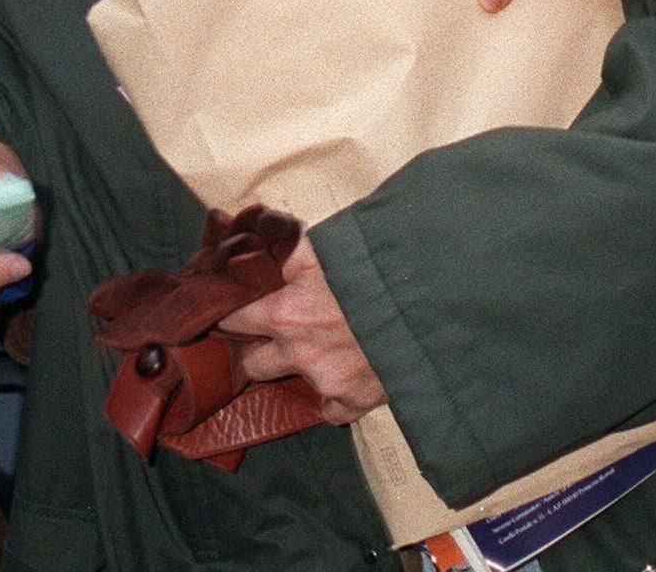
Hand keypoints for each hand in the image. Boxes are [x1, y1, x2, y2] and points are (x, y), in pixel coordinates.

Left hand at [219, 236, 385, 424]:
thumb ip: (284, 252)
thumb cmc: (369, 265)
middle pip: (253, 365)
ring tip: (320, 347)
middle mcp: (299, 354)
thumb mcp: (319, 246)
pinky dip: (334, 394)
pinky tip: (344, 371)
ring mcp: (327, 382)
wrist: (423, 295)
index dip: (232, 315)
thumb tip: (262, 247)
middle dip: (256, 350)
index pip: (234, 322)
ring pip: (295, 385)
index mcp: (284, 315)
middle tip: (270, 336)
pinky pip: (331, 409)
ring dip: (301, 368)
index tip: (234, 313)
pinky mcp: (355, 400)